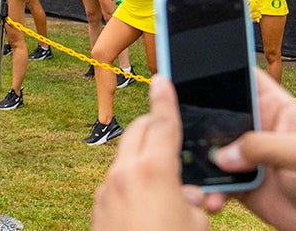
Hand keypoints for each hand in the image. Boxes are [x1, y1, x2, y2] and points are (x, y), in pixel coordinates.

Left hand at [94, 76, 209, 229]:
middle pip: (138, 131)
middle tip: (174, 133)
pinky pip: (117, 182)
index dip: (165, 98)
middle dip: (155, 125)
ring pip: (126, 157)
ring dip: (145, 156)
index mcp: (152, 171)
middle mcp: (124, 175)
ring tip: (169, 181)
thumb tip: (190, 197)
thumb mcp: (198, 226)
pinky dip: (133, 181)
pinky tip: (150, 204)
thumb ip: (195, 201)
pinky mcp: (98, 210)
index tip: (163, 79)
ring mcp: (106, 192)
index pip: (161, 122)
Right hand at [200, 71, 295, 230]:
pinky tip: (212, 199)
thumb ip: (263, 146)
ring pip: (211, 149)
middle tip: (181, 130)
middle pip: (218, 113)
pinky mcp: (240, 182)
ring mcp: (247, 155)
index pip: (246, 77)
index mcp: (276, 108)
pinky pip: (215, 181)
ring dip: (201, 162)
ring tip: (198, 177)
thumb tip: (225, 155)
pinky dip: (209, 190)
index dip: (222, 70)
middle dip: (198, 120)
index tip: (194, 72)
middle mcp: (257, 128)